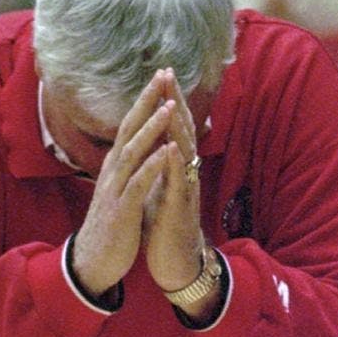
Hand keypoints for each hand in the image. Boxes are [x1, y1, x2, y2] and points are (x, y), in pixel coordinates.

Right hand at [72, 71, 173, 296]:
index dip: (144, 102)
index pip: (129, 127)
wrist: (93, 263)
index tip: (160, 78)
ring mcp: (115, 190)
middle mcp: (112, 172)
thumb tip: (139, 148)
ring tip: (167, 107)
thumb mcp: (119, 192)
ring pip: (132, 152)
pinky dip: (152, 165)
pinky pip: (137, 183)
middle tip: (162, 75)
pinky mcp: (121, 210)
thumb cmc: (111, 227)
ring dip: (151, 129)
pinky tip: (165, 151)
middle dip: (146, 102)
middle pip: (128, 129)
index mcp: (115, 168)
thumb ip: (128, 169)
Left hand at [144, 69, 204, 292]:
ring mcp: (185, 190)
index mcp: (174, 168)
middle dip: (175, 101)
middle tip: (168, 72)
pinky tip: (173, 146)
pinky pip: (180, 183)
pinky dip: (177, 163)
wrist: (174, 264)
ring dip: (178, 126)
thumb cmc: (165, 228)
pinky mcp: (181, 210)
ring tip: (172, 101)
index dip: (166, 101)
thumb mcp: (158, 190)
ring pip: (184, 152)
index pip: (172, 128)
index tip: (159, 75)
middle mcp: (183, 174)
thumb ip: (158, 168)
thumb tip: (152, 145)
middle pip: (182, 130)